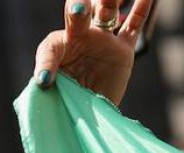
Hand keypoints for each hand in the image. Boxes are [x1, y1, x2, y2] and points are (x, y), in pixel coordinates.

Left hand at [34, 0, 151, 105]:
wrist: (91, 112)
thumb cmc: (68, 102)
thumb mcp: (54, 98)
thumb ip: (50, 89)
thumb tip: (41, 86)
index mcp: (58, 48)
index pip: (50, 49)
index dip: (46, 65)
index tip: (44, 81)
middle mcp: (79, 37)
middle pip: (77, 14)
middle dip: (77, 8)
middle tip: (78, 9)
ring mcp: (103, 40)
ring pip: (106, 11)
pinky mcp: (123, 49)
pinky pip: (133, 26)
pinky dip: (141, 9)